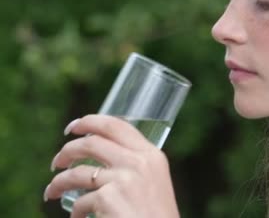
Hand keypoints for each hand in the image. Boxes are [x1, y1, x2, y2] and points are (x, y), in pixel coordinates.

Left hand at [44, 114, 179, 217]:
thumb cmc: (156, 216)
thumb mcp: (155, 183)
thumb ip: (136, 167)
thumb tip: (101, 160)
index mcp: (152, 155)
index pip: (117, 126)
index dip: (90, 121)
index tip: (74, 128)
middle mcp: (138, 162)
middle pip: (92, 142)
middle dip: (67, 150)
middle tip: (57, 161)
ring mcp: (123, 179)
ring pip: (77, 172)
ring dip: (58, 182)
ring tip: (52, 191)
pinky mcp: (107, 198)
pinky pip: (80, 202)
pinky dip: (75, 213)